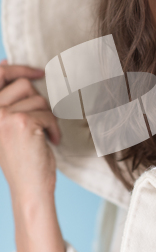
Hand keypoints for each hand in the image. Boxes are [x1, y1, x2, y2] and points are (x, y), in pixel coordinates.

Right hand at [0, 60, 60, 202]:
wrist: (29, 188)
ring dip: (48, 117)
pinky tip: (51, 141)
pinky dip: (54, 128)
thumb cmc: (23, 157)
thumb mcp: (9, 124)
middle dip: (39, 101)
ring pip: (39, 99)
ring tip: (43, 135)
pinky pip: (48, 114)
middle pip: (24, 84)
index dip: (18, 68)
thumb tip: (6, 63)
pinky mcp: (22, 122)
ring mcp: (4, 116)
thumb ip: (7, 99)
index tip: (38, 71)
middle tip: (41, 121)